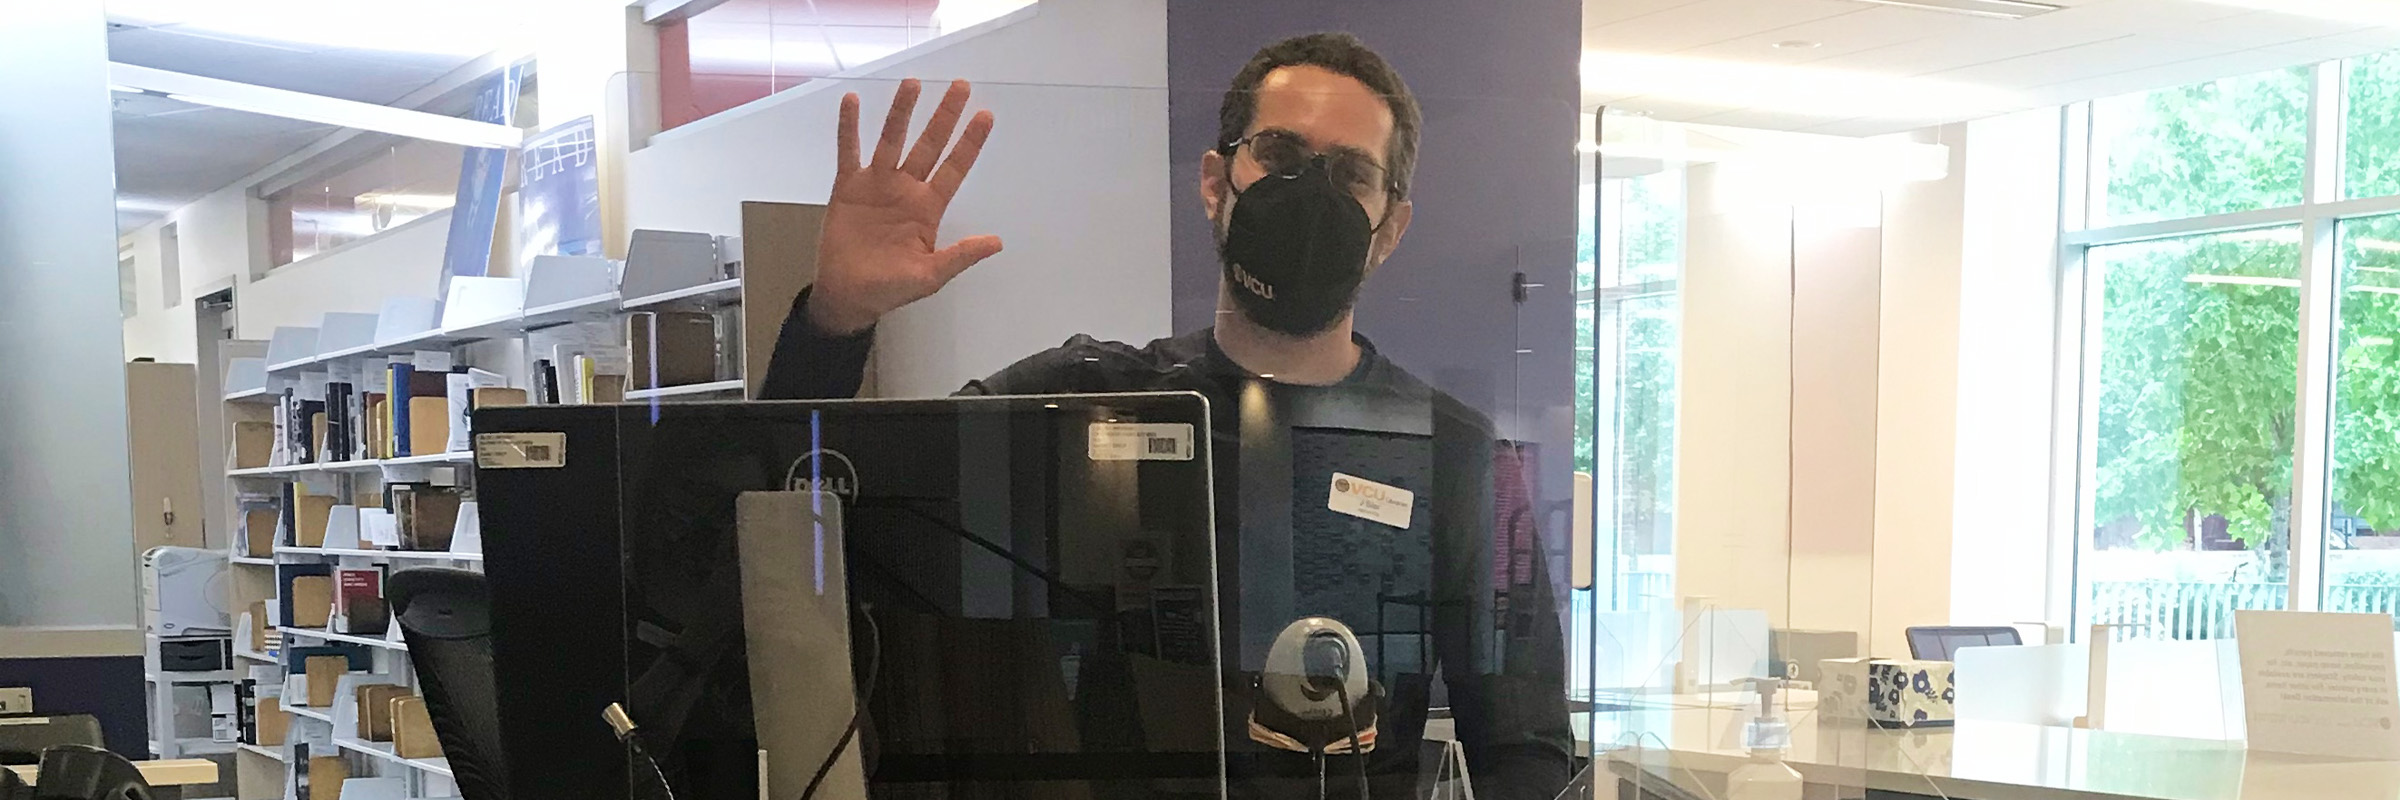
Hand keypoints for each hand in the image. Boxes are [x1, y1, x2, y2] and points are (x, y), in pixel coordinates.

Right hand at [806, 78, 1002, 334]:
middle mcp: (906, 188)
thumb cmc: (890, 288)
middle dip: (944, 116)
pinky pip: (849, 151)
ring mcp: (877, 184)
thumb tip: (997, 242)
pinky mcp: (848, 186)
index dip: (969, 143)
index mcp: (929, 207)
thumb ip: (960, 256)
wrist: (847, 295)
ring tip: (912, 83)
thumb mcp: (930, 276)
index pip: (954, 168)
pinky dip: (849, 127)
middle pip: (929, 144)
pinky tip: (852, 101)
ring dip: (901, 112)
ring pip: (892, 140)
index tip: (985, 116)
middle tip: (961, 86)